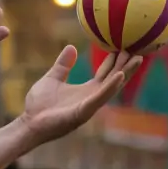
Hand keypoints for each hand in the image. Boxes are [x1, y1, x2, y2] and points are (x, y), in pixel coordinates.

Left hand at [20, 48, 139, 143]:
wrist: (29, 122)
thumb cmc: (39, 104)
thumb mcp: (53, 78)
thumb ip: (63, 65)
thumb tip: (71, 46)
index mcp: (86, 90)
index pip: (106, 73)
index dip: (115, 61)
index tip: (124, 46)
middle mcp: (91, 97)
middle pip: (114, 79)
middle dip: (127, 65)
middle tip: (138, 48)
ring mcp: (89, 105)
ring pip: (112, 88)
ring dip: (125, 73)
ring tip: (137, 59)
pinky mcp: (82, 112)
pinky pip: (99, 98)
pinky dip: (110, 87)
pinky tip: (119, 76)